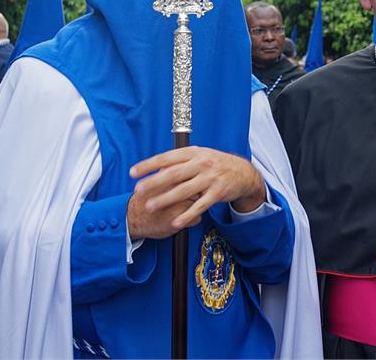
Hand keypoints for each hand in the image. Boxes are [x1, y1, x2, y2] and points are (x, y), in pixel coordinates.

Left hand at [126, 146, 265, 239]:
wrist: (243, 172)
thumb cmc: (215, 164)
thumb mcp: (199, 156)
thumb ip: (180, 161)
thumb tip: (155, 168)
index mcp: (193, 153)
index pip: (167, 157)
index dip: (148, 165)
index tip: (133, 173)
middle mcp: (201, 163)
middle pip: (173, 174)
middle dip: (153, 183)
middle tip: (138, 191)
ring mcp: (210, 178)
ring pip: (184, 190)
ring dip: (165, 199)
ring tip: (150, 207)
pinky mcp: (218, 192)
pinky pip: (200, 206)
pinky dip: (187, 215)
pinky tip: (176, 222)